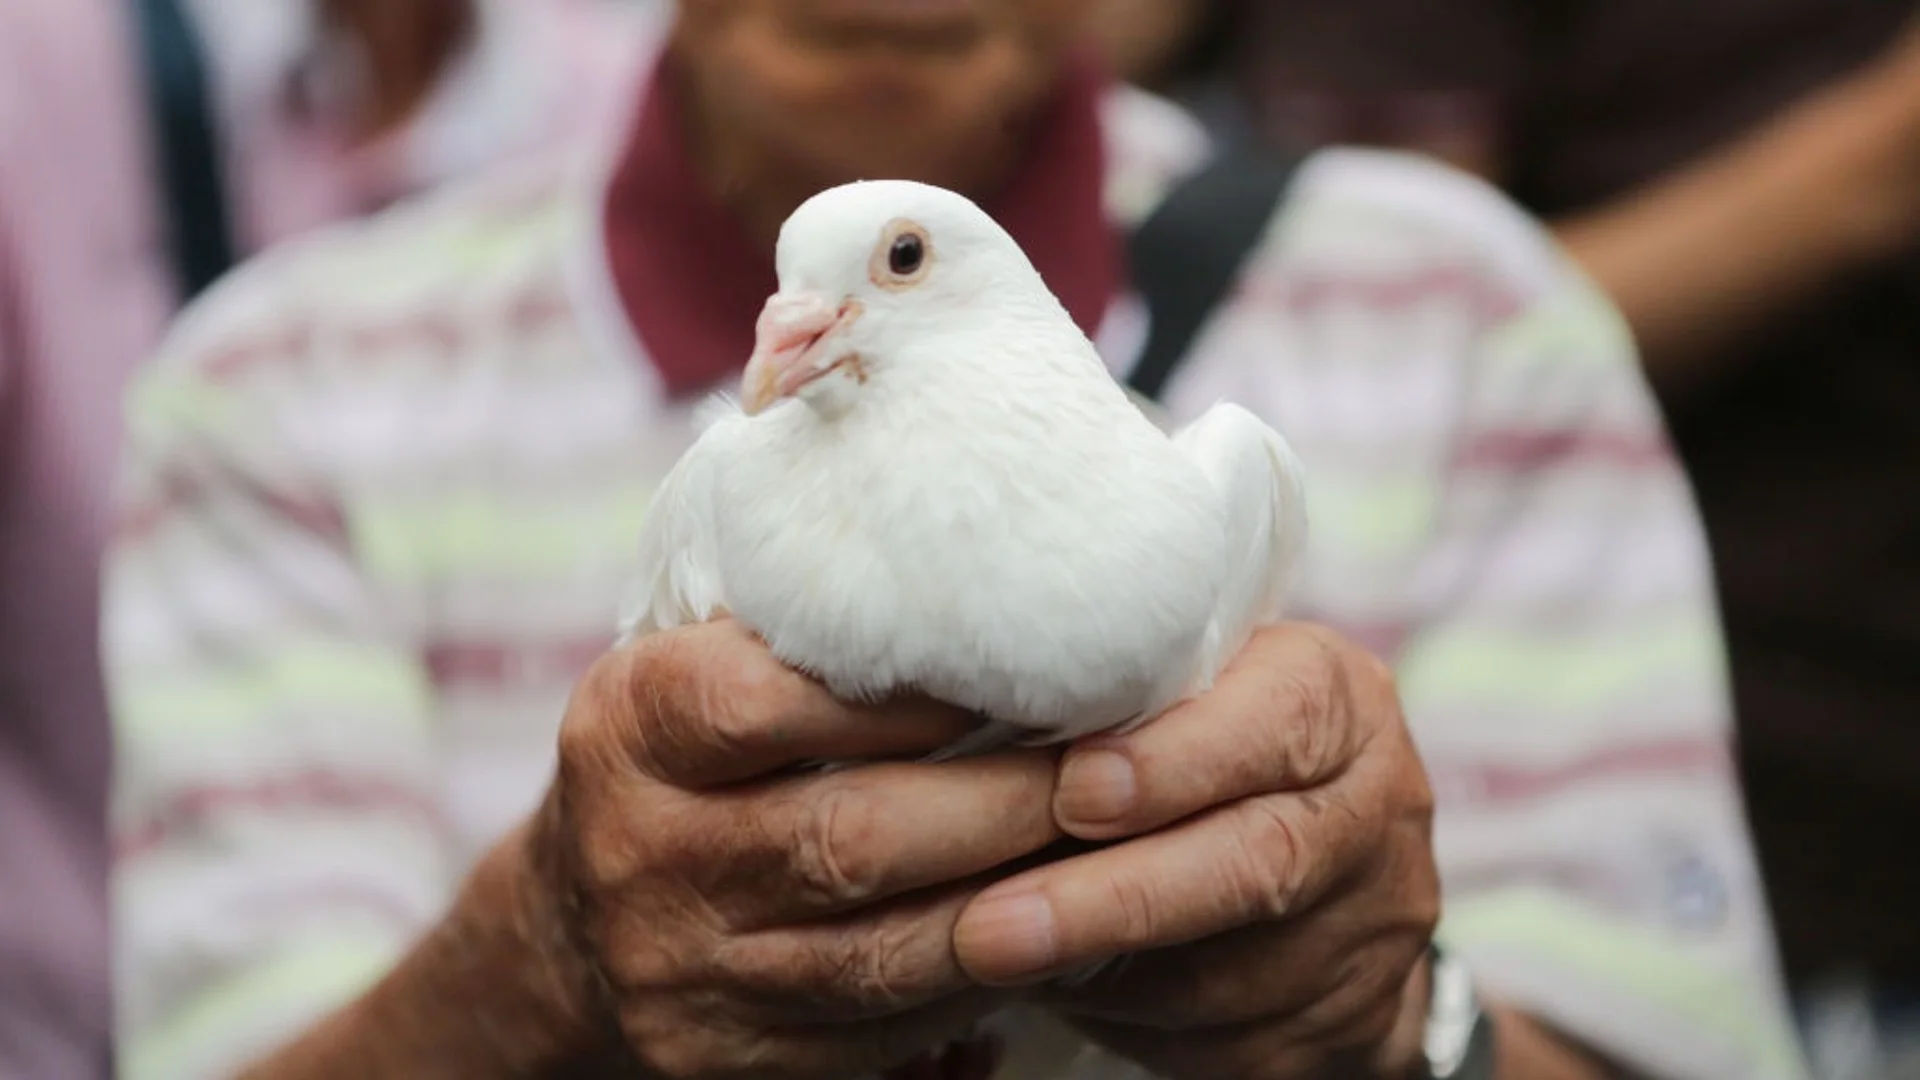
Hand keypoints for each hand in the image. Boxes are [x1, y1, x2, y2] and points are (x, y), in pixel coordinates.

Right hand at [531, 619, 1064, 1077]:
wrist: (573, 929)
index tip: (1024, 664)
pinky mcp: (729, 1061)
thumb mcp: (685, 663)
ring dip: (1016, 903)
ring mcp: (682, 974)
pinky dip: (980, 983)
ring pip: (881, 954)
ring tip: (1113, 851)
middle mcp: (641, 855)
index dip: (906, 694)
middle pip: (847, 839)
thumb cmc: (680, 757)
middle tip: (1115, 766)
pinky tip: (1052, 933)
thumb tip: (951, 533)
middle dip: (1003, 804)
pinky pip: (885, 1032)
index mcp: (627, 727)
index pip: (763, 704)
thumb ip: (789, 611)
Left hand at [951, 624, 1439, 1078]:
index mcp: (1335, 698)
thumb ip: (1125, 693)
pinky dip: (1124, 1019)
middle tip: (989, 927)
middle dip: (1112, 898)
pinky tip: (1054, 992)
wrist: (1335, 864)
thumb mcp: (1195, 682)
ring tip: (988, 958)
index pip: (1273, 719)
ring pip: (1230, 974)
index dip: (1172, 762)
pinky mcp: (1343, 1025)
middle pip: (1258, 862)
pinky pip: (1222, 1039)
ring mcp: (1369, 927)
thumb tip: (975, 706)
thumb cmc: (1216, 739)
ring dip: (1099, 974)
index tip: (1071, 793)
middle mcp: (1371, 808)